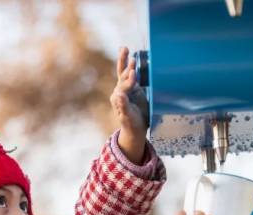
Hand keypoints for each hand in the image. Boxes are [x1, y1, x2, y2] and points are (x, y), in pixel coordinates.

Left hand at [110, 46, 148, 164]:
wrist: (135, 127)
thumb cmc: (132, 124)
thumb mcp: (128, 117)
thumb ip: (123, 106)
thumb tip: (119, 96)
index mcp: (117, 98)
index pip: (124, 87)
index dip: (129, 81)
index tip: (134, 74)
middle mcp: (119, 91)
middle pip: (122, 77)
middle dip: (127, 68)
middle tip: (133, 59)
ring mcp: (125, 88)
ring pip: (123, 72)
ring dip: (124, 61)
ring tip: (124, 48)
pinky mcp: (131, 86)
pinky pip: (128, 73)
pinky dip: (128, 64)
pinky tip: (130, 54)